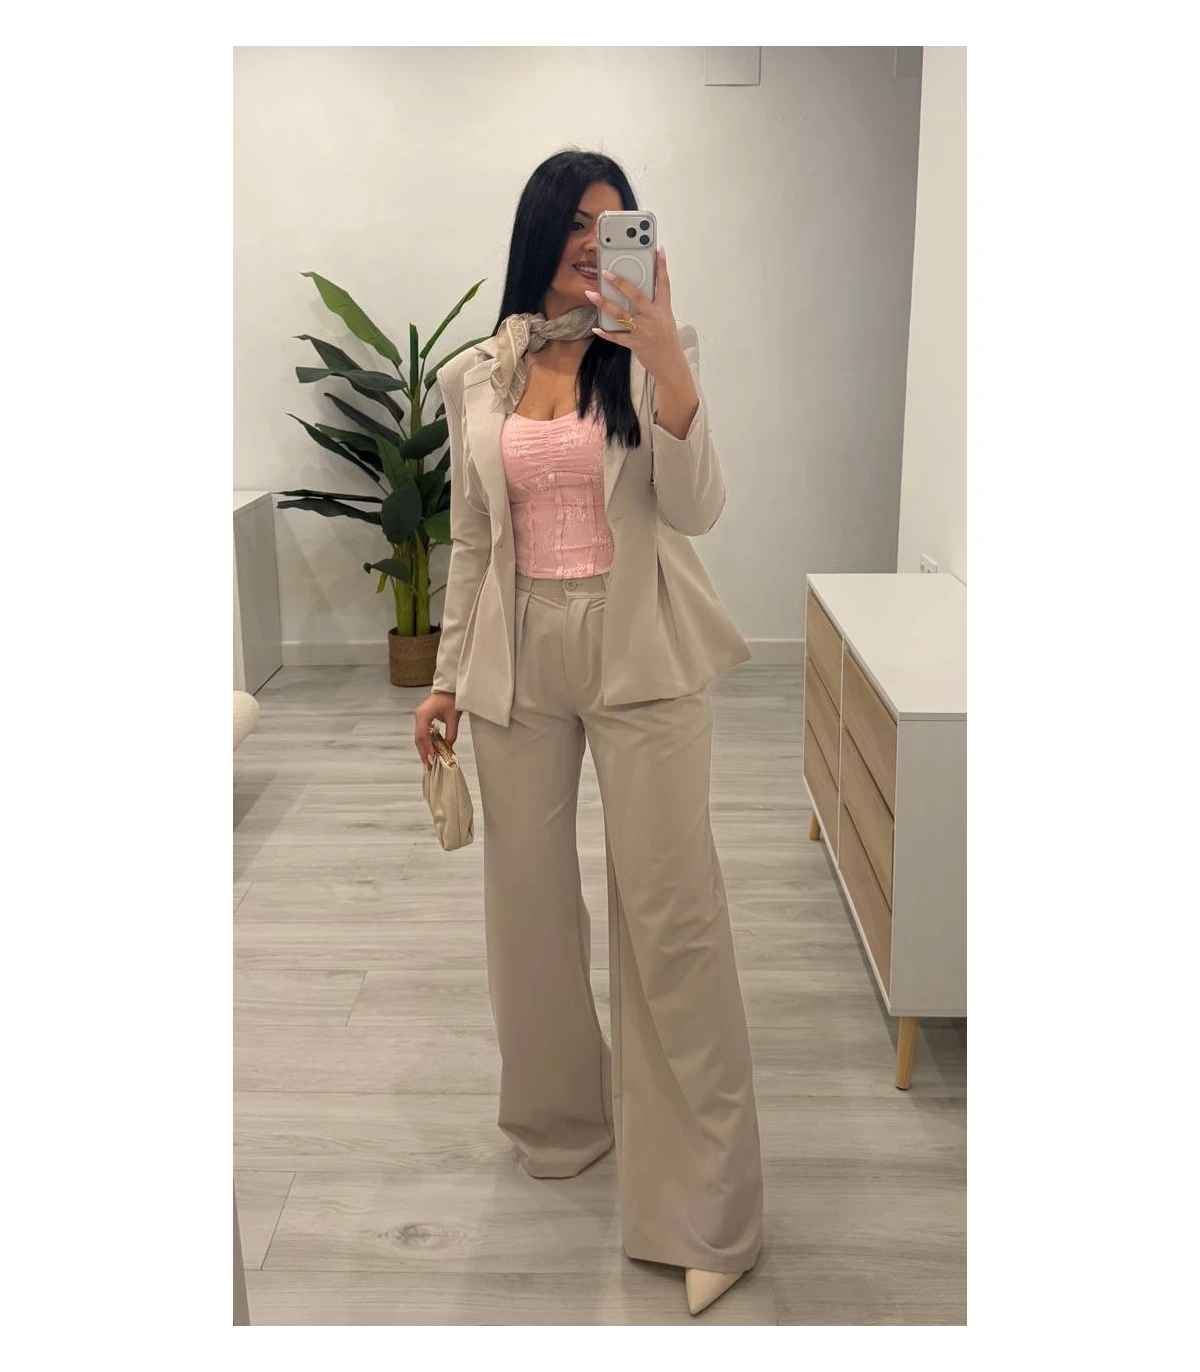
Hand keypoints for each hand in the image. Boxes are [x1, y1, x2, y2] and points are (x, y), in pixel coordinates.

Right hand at [415, 691, 461, 770]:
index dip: (427, 749)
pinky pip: (422, 734)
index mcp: (423, 715)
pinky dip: (426, 744)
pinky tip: (430, 752)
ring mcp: (419, 718)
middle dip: (424, 753)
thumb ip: (451, 734)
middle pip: (418, 739)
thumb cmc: (451, 699)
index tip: (432, 760)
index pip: (423, 736)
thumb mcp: (454, 718)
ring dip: (424, 750)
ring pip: (419, 738)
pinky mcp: (422, 719)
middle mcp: (418, 717)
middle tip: (428, 766)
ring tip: (429, 762)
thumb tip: (449, 748)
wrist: (449, 688)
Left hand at [584, 247, 688, 383]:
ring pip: (621, 314)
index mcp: (663, 309)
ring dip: (604, 304)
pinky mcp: (634, 344)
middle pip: (636, 296)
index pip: (664, 284)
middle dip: (621, 283)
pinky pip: (617, 337)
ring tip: (591, 294)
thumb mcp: (665, 319)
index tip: (659, 250)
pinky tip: (596, 327)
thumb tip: (636, 293)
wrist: (670, 365)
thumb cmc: (667, 341)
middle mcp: (653, 317)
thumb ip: (653, 306)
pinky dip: (606, 333)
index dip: (662, 266)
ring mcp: (643, 330)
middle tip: (607, 272)